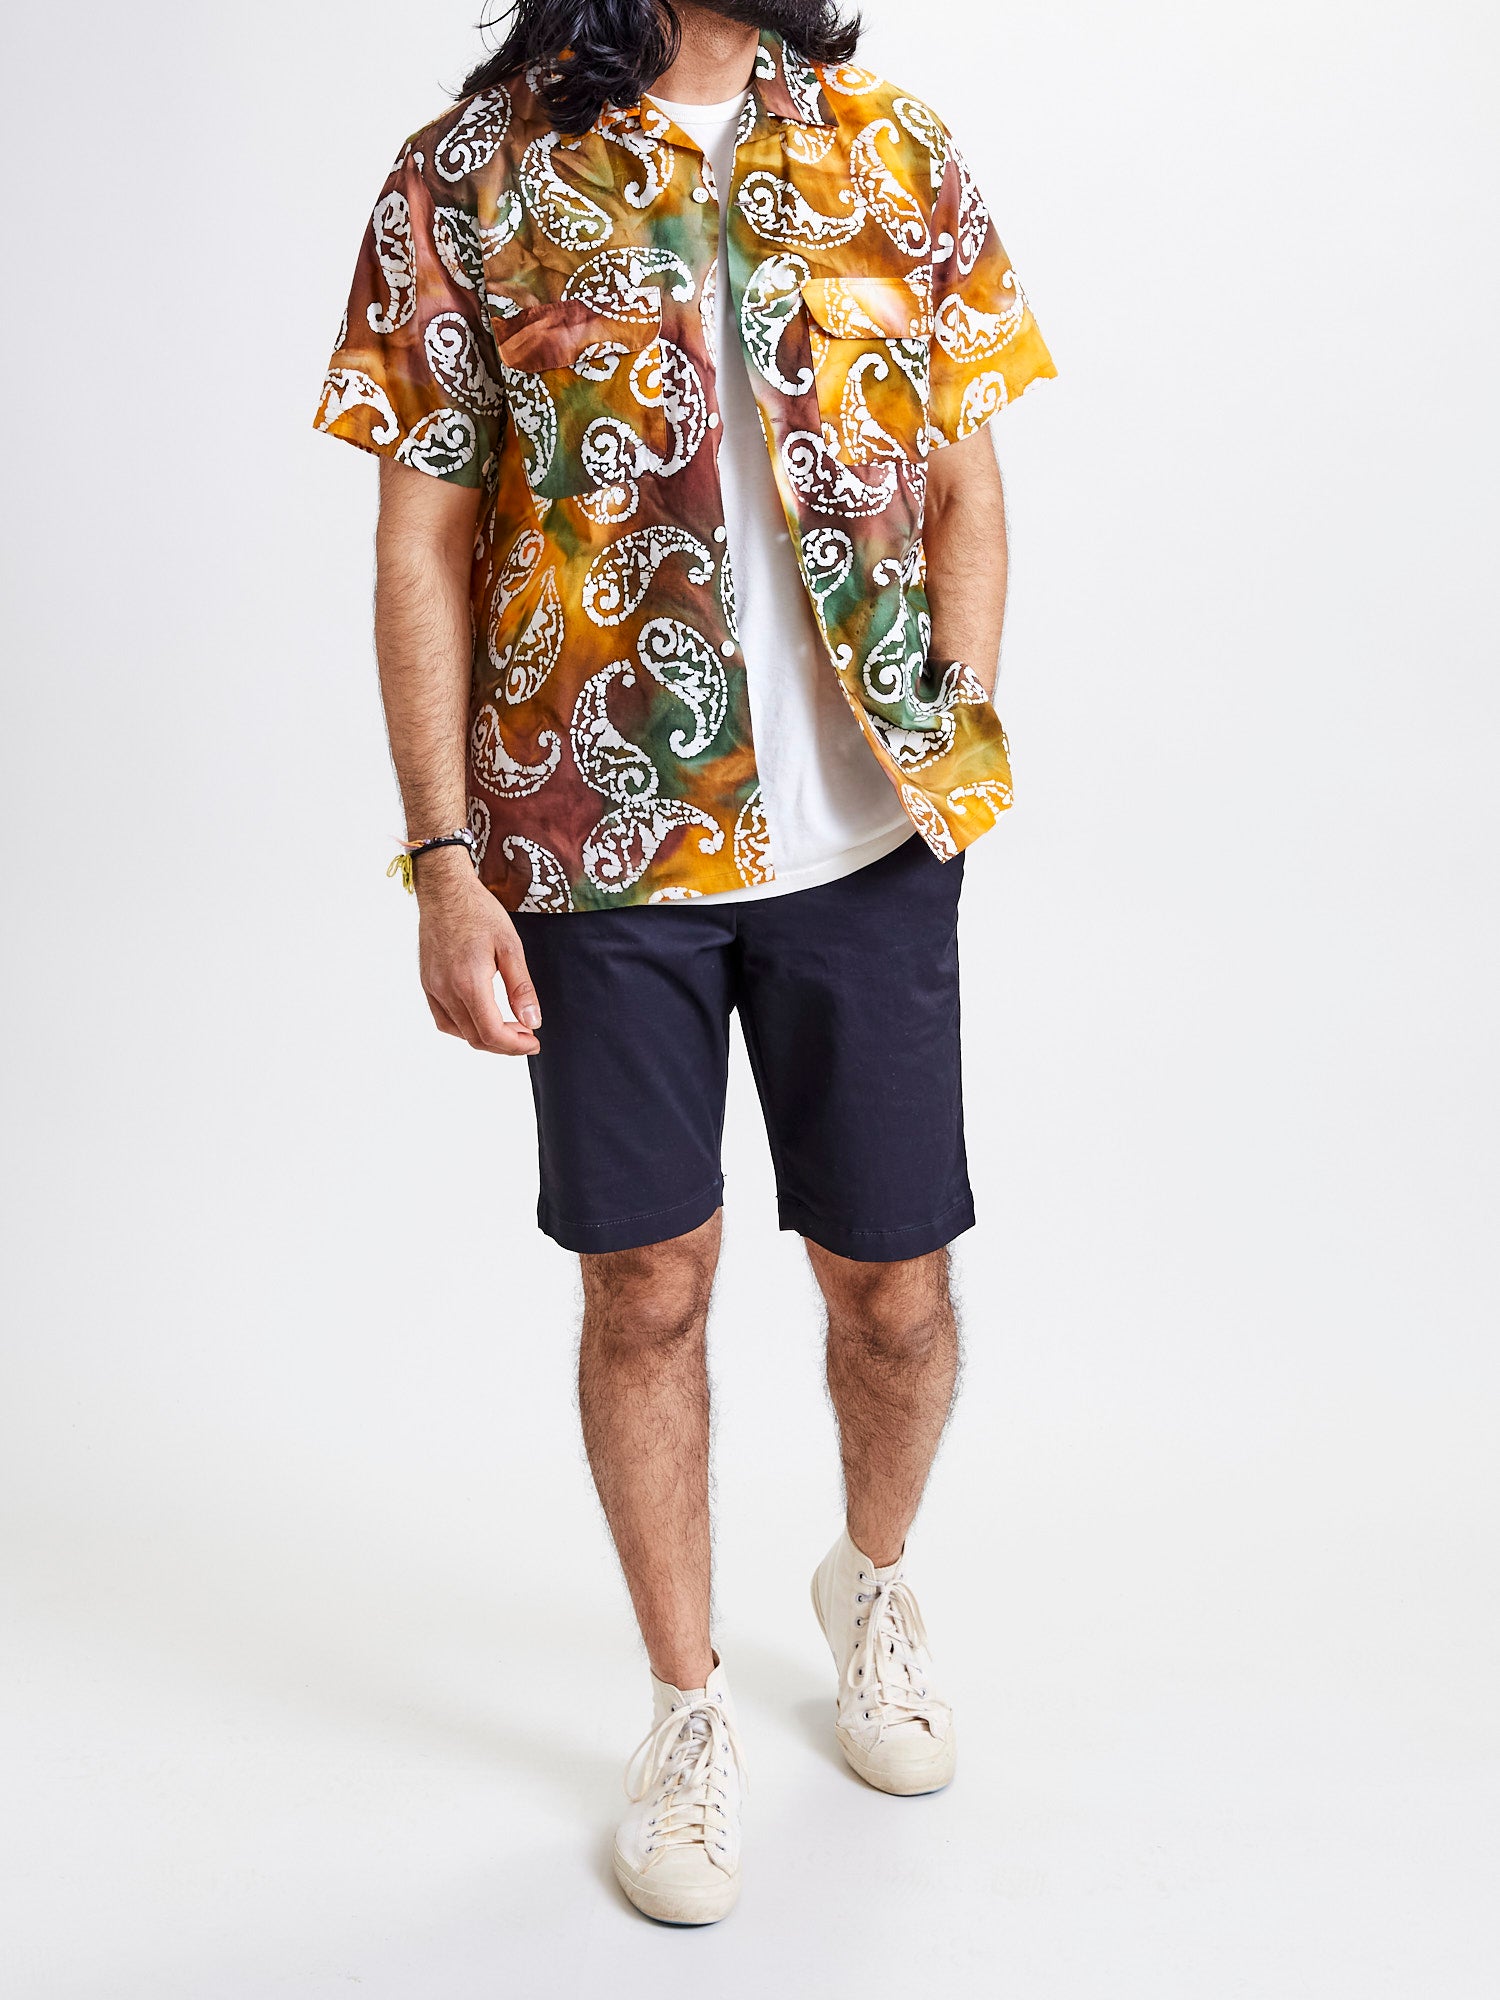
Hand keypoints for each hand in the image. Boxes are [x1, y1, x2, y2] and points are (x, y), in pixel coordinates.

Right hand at [414, 846, 541, 1055]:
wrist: (445, 890)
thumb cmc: (478, 912)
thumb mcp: (510, 947)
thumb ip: (521, 988)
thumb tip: (532, 1021)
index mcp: (468, 982)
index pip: (492, 1033)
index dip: (516, 1046)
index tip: (534, 1041)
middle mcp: (446, 990)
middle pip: (476, 1038)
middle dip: (505, 1044)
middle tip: (527, 1034)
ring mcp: (433, 988)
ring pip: (459, 1032)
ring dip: (485, 1038)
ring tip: (508, 1027)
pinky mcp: (427, 983)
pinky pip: (444, 1019)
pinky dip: (464, 1028)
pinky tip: (481, 1018)